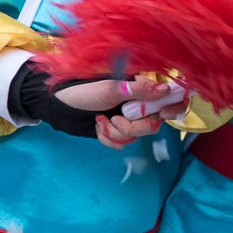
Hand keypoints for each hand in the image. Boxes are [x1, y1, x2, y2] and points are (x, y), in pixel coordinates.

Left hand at [36, 74, 185, 146]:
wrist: (59, 106)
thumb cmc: (83, 91)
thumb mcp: (110, 89)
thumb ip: (139, 91)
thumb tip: (166, 89)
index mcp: (141, 89)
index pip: (169, 99)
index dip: (173, 108)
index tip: (163, 114)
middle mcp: (138, 104)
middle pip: (153, 123)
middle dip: (132, 126)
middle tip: (114, 118)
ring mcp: (127, 119)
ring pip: (136, 135)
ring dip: (117, 132)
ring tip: (100, 121)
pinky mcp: (116, 131)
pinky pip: (121, 143)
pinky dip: (108, 138)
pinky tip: (97, 127)